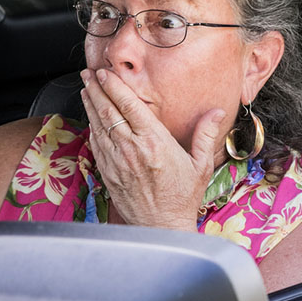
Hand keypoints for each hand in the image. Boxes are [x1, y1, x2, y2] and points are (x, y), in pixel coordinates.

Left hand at [80, 68, 225, 229]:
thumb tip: (216, 111)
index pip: (129, 106)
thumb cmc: (182, 198)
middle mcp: (132, 149)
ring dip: (90, 105)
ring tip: (85, 88)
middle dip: (96, 89)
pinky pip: (96, 144)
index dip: (114, 86)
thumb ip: (205, 135)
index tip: (105, 73)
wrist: (161, 227)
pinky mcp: (108, 173)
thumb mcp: (200, 165)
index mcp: (154, 143)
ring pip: (98, 126)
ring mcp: (117, 161)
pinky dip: (91, 128)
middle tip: (89, 74)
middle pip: (108, 111)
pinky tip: (90, 118)